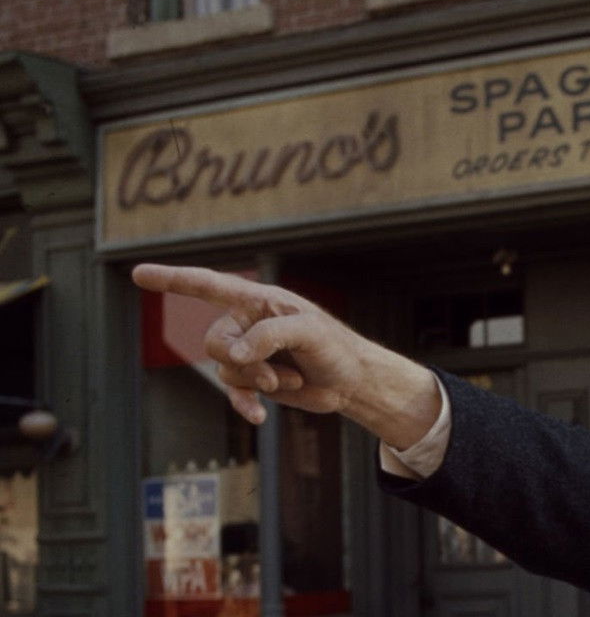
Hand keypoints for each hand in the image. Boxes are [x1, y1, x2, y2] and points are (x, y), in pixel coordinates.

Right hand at [132, 264, 438, 447]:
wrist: (351, 382)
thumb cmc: (336, 348)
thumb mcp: (311, 333)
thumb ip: (270, 335)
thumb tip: (234, 353)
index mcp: (260, 300)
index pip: (209, 285)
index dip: (173, 279)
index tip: (138, 273)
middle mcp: (249, 322)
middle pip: (213, 340)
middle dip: (242, 361)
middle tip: (276, 373)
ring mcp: (249, 351)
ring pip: (224, 367)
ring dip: (255, 380)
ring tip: (291, 379)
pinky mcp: (254, 377)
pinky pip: (232, 390)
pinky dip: (244, 403)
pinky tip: (260, 416)